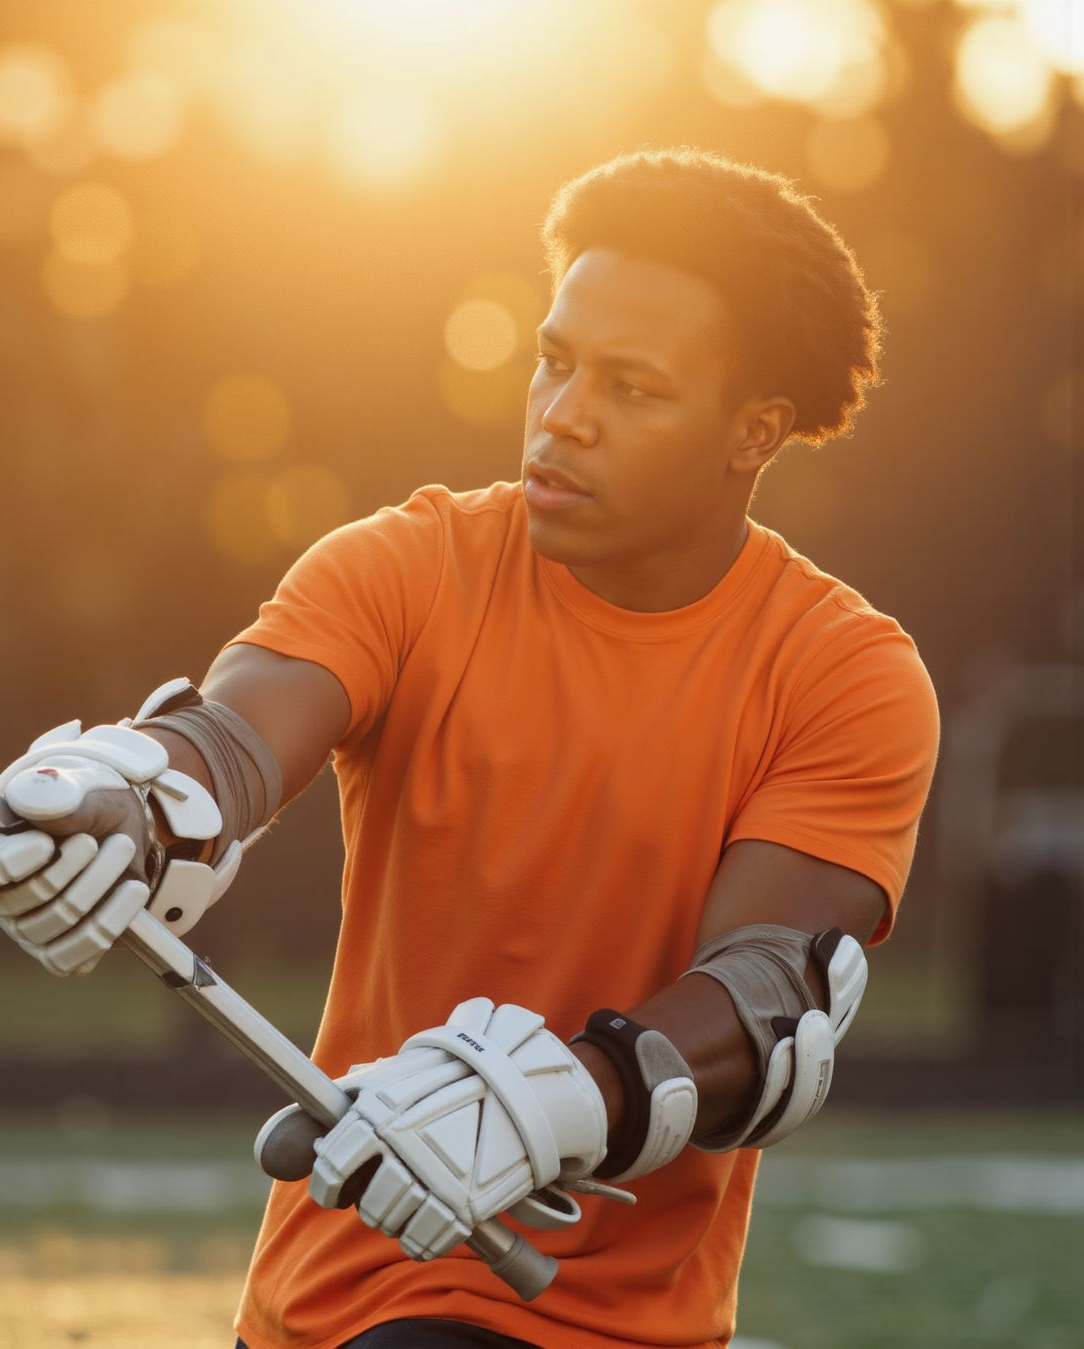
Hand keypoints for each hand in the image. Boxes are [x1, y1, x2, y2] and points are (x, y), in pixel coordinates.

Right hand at [0, 749, 157, 975]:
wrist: (118, 827)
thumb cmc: (89, 805)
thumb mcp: (79, 789)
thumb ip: (56, 796)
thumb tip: (40, 804)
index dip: (19, 859)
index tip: (47, 842)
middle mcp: (3, 895)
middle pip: (34, 895)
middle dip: (80, 863)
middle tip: (109, 838)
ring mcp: (26, 927)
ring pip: (60, 922)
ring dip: (103, 882)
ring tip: (125, 846)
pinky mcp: (55, 951)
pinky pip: (73, 957)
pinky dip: (110, 922)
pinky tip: (133, 887)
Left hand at [303, 998, 608, 1260]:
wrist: (527, 1084)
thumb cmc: (460, 1073)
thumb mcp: (406, 1068)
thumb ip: (363, 1090)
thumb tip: (311, 1116)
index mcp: (381, 1110)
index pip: (334, 1163)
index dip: (329, 1184)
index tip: (333, 1190)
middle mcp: (403, 1145)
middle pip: (368, 1203)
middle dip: (372, 1202)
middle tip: (385, 1192)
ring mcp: (435, 1177)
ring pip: (392, 1224)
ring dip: (397, 1220)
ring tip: (412, 1204)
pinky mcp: (466, 1206)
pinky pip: (425, 1242)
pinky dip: (422, 1241)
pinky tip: (427, 1227)